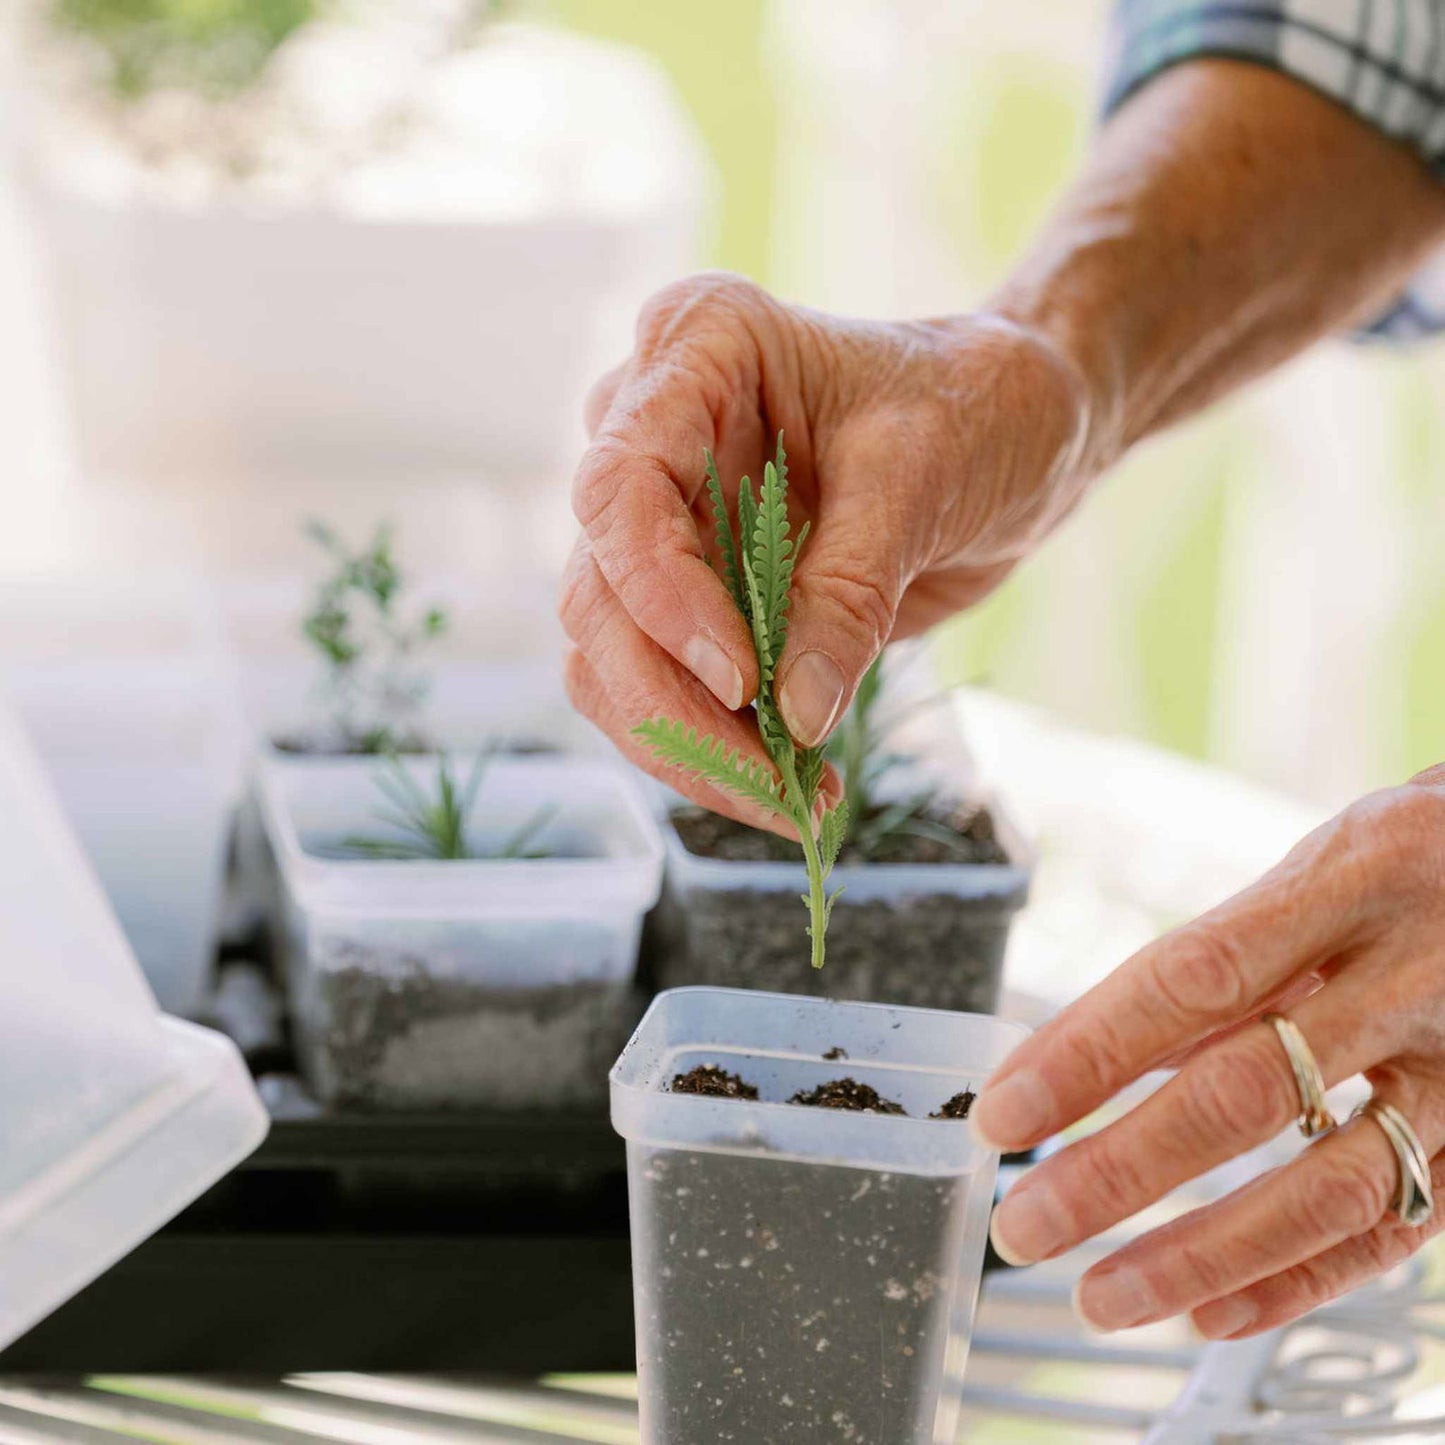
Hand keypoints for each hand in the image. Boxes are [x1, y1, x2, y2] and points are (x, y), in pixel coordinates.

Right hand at [559, 272, 1092, 829]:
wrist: (1015, 430)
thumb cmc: (977, 409)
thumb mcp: (922, 483)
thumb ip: (849, 595)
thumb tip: (794, 718)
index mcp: (696, 350)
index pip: (623, 490)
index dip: (662, 598)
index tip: (742, 682)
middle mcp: (651, 429)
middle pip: (599, 594)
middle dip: (673, 706)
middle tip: (771, 784)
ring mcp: (664, 517)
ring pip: (608, 655)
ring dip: (683, 745)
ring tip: (788, 800)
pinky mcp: (689, 591)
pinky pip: (655, 682)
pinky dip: (705, 745)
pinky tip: (784, 779)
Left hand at [973, 765, 1444, 1338]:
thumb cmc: (1407, 869)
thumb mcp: (1318, 874)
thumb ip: (1224, 964)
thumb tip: (1099, 1055)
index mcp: (1355, 877)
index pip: (1194, 977)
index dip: (1089, 1051)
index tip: (1003, 1112)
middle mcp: (1417, 975)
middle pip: (1248, 1091)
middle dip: (1120, 1172)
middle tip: (1024, 1225)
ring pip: (1330, 1187)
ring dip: (1201, 1256)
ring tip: (1100, 1295)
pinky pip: (1399, 1233)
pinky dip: (1299, 1282)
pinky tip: (1211, 1311)